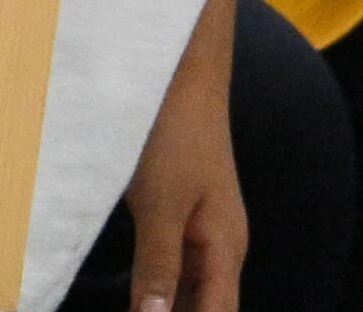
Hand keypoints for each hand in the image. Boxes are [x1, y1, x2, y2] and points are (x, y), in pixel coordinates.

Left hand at [118, 24, 251, 311]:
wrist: (181, 74)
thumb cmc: (175, 133)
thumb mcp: (161, 204)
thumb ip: (158, 266)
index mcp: (226, 248)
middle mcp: (221, 246)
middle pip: (207, 306)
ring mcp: (202, 230)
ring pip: (190, 290)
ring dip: (166, 306)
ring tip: (139, 308)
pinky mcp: (181, 214)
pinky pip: (174, 265)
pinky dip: (158, 285)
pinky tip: (135, 295)